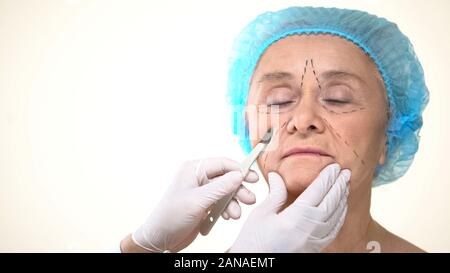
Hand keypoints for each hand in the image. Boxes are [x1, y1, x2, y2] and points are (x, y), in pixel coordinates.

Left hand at [131, 157, 258, 251]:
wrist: (160, 238)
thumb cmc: (171, 216)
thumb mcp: (198, 201)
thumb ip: (220, 187)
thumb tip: (239, 175)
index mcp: (192, 169)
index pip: (221, 163)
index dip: (238, 169)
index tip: (253, 178)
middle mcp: (197, 178)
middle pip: (226, 178)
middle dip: (238, 189)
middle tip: (250, 200)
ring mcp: (200, 192)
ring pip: (225, 192)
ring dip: (233, 203)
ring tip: (235, 215)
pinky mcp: (203, 205)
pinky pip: (220, 203)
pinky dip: (226, 209)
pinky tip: (227, 217)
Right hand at [229, 163, 349, 252]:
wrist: (257, 266)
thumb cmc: (253, 242)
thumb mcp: (261, 214)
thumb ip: (275, 194)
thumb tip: (278, 176)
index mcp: (295, 218)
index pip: (317, 192)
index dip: (327, 177)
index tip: (334, 166)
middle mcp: (309, 230)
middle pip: (331, 203)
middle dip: (339, 186)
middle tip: (345, 172)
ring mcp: (314, 241)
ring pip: (336, 217)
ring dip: (342, 200)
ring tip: (345, 186)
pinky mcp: (315, 249)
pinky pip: (333, 231)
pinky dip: (340, 217)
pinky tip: (340, 209)